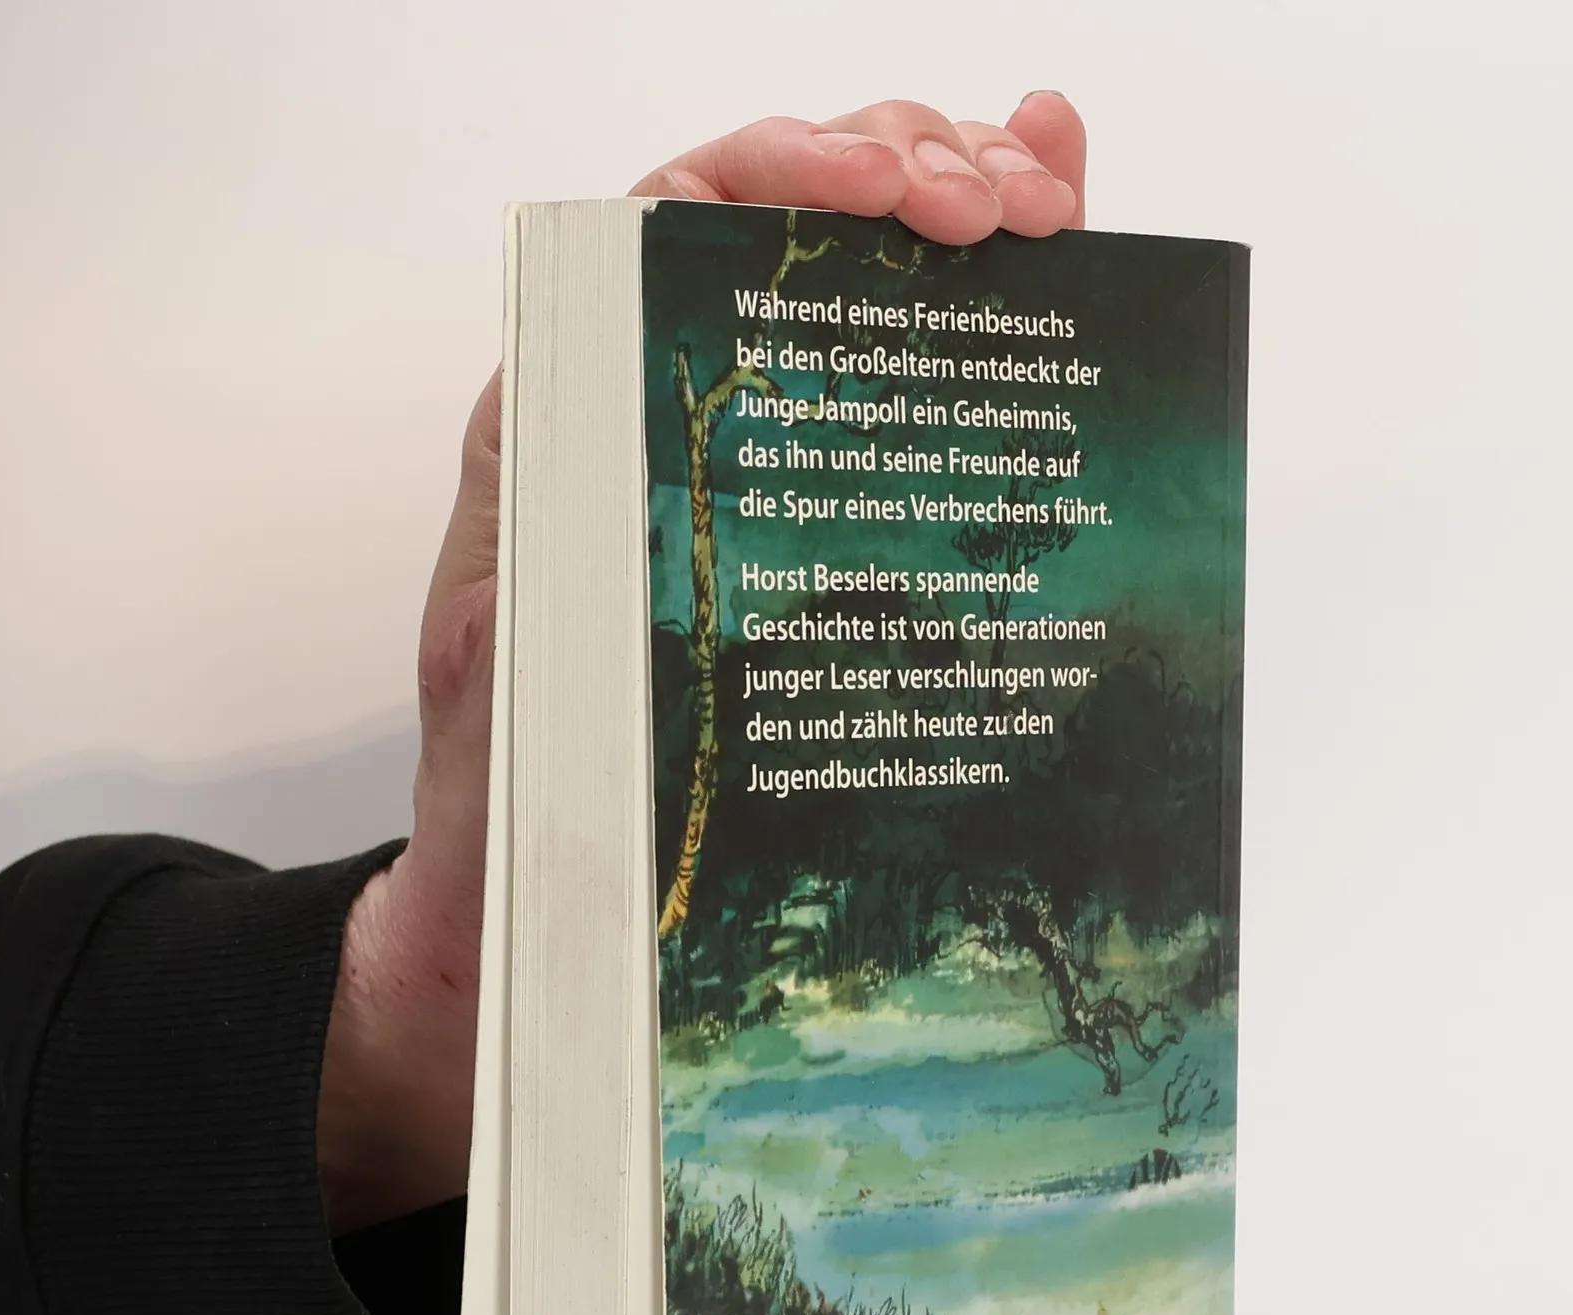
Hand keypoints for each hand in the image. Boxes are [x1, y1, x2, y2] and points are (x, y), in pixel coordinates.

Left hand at [317, 96, 1087, 1233]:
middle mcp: (676, 397)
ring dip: (966, 199)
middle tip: (1002, 206)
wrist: (546, 890)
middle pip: (797, 211)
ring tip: (1047, 197)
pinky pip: (915, 371)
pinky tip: (1061, 233)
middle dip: (909, 166)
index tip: (882, 191)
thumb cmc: (520, 779)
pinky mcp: (834, 507)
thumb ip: (542, 548)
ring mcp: (768, 444)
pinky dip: (993, 293)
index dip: (787, 170)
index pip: (681, 214)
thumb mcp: (511, 655)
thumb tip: (591, 430)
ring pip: (869, 271)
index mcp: (585, 403)